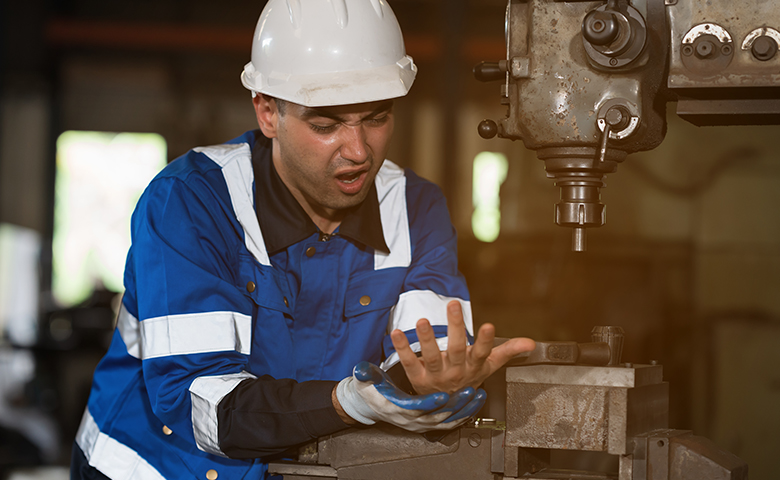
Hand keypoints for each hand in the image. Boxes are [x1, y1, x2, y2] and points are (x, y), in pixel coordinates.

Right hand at [335, 361, 485, 431]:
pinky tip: (475, 403)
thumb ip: (365, 373)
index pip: (415, 408)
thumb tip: (362, 369)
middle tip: (469, 390)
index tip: (441, 395)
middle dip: (454, 404)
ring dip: (463, 408)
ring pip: (446, 420)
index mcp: (397, 408)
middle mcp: (411, 419)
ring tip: (477, 394)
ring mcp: (421, 423)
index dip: (429, 403)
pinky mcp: (428, 423)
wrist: (372, 403)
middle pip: (436, 415)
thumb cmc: (372, 390)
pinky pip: (450, 422)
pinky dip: (464, 414)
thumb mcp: (366, 379)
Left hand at [391, 300, 535, 394]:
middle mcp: (455, 371)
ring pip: (432, 357)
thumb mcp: (489, 366)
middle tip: (454, 305)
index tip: (488, 326)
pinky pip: (410, 363)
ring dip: (427, 338)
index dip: (485, 340)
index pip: (482, 353)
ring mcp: (436, 376)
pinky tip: (396, 334)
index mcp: (473, 366)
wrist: (447, 405)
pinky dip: (403, 349)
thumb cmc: (468, 379)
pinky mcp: (418, 379)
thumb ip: (508, 351)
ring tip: (423, 321)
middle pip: (456, 349)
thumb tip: (530, 343)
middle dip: (456, 327)